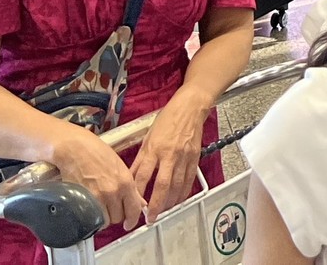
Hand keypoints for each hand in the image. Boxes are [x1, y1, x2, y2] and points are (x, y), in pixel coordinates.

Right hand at [50, 127, 146, 231]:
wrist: (75, 148)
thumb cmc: (96, 152)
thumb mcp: (120, 166)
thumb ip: (130, 187)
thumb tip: (140, 202)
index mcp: (126, 182)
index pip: (134, 210)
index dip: (132, 220)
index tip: (129, 223)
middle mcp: (114, 191)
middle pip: (118, 217)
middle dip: (116, 215)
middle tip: (111, 209)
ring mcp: (98, 197)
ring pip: (105, 220)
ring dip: (103, 217)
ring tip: (99, 208)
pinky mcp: (82, 201)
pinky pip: (91, 219)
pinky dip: (91, 218)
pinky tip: (90, 209)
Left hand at [130, 93, 207, 221]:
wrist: (190, 107)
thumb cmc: (167, 119)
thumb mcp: (148, 137)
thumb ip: (141, 159)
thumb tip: (132, 177)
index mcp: (154, 148)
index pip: (143, 176)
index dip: (138, 193)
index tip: (134, 206)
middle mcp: (169, 154)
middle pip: (162, 185)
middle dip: (156, 205)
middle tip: (150, 218)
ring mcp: (183, 157)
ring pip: (177, 186)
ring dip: (170, 202)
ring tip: (163, 212)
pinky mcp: (194, 157)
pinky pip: (189, 180)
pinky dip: (183, 193)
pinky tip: (178, 200)